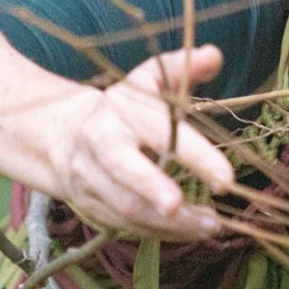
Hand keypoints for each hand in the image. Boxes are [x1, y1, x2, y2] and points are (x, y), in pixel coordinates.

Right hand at [39, 45, 235, 240]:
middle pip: (125, 173)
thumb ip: (180, 69)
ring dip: (169, 224)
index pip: (158, 131)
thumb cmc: (121, 110)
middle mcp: (101, 147)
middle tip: (185, 208)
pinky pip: (127, 226)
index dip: (192, 154)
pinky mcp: (93, 208)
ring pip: (127, 208)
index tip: (225, 177)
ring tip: (210, 226)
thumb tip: (214, 53)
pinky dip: (160, 234)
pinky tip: (190, 233)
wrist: (62, 138)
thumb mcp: (144, 82)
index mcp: (119, 113)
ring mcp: (93, 181)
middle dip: (153, 191)